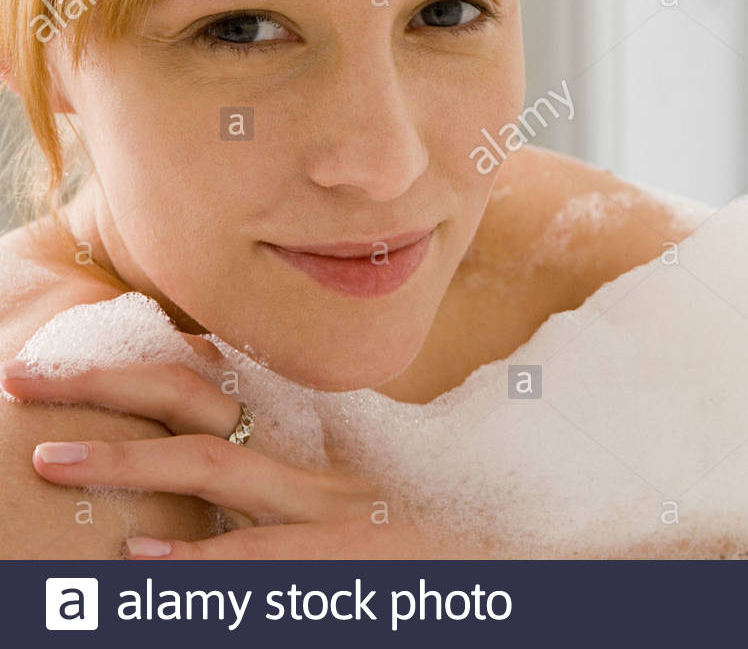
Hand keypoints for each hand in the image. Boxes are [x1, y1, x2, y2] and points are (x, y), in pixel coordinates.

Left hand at [1, 347, 441, 558]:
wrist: (522, 558)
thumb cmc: (434, 538)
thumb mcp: (361, 499)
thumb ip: (296, 484)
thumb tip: (216, 483)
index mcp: (314, 443)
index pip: (216, 385)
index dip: (135, 366)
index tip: (64, 361)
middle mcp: (316, 462)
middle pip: (200, 406)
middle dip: (108, 388)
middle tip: (24, 381)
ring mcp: (329, 510)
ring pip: (219, 468)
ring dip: (129, 460)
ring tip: (53, 458)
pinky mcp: (343, 562)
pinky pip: (257, 558)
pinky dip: (193, 561)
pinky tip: (140, 562)